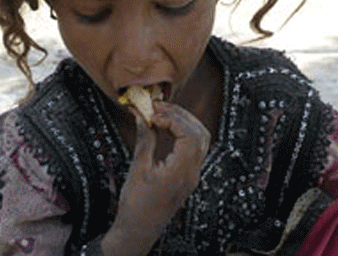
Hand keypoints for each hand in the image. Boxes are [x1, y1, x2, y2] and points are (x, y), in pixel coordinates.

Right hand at [102, 101, 210, 255]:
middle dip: (181, 115)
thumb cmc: (136, 206)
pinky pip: (194, 149)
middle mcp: (192, 173)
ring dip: (184, 123)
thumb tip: (142, 117)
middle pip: (200, 134)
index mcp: (181, 172)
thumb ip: (143, 141)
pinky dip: (183, 134)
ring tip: (163, 114)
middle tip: (159, 106)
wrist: (138, 231)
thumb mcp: (137, 170)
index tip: (153, 115)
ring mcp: (192, 175)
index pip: (190, 135)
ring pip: (200, 140)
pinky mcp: (187, 176)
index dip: (173, 119)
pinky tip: (165, 129)